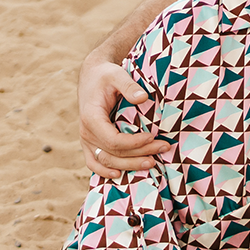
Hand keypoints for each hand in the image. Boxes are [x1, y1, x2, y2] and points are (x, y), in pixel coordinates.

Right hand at [79, 57, 169, 178]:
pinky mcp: (89, 143)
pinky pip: (94, 163)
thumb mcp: (116, 74)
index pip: (113, 140)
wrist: (92, 76)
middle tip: (163, 147)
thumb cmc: (105, 75)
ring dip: (129, 165)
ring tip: (152, 163)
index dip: (134, 143)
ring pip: (106, 162)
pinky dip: (105, 171)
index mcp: (91, 118)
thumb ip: (128, 85)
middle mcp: (86, 132)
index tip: (153, 137)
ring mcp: (86, 140)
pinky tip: (121, 174)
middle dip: (139, 154)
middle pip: (113, 154)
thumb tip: (143, 98)